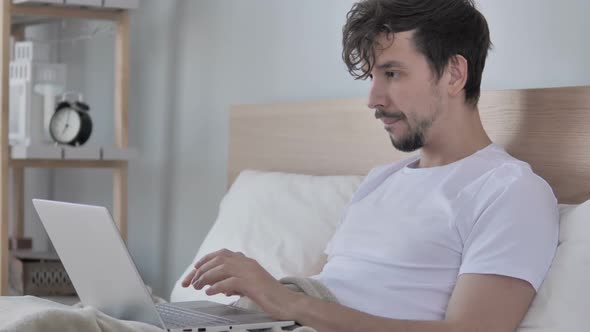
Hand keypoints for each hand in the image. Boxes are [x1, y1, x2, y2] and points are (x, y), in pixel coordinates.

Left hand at [181, 249, 299, 319]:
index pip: (221, 254)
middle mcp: (247, 262)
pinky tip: (210, 292)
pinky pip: (229, 281)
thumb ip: (233, 283)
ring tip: (197, 286)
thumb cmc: (269, 295)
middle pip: (218, 259)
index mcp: (246, 261)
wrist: (287, 302)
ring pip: (221, 267)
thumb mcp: (248, 285)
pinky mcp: (251, 282)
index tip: (193, 269)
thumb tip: (216, 286)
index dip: (205, 260)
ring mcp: (249, 271)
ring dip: (206, 277)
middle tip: (190, 281)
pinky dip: (216, 286)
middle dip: (200, 269)